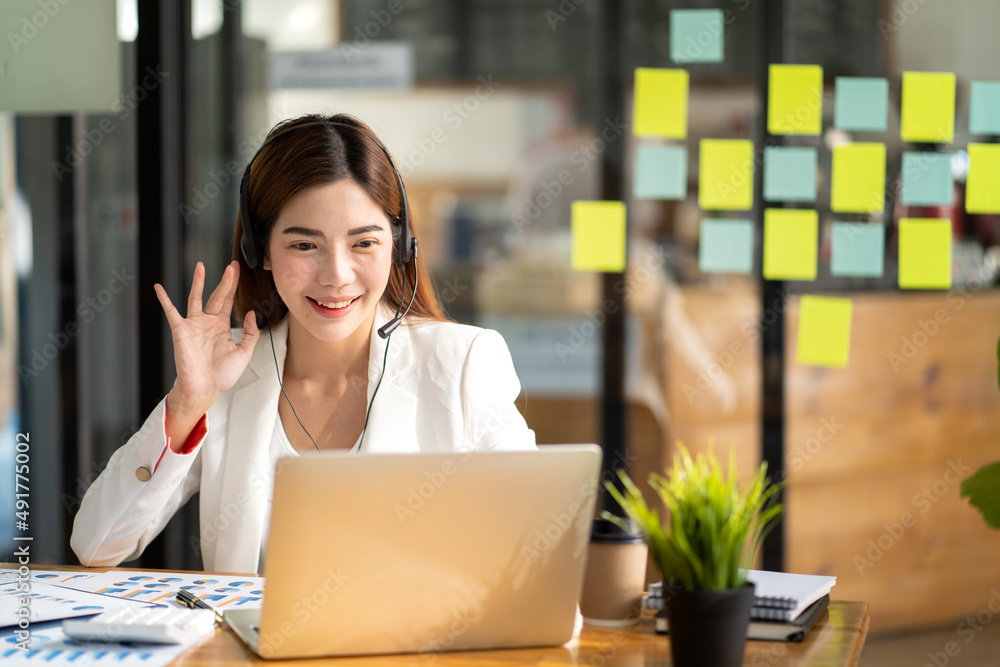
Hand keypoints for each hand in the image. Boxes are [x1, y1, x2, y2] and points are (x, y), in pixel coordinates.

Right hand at [154, 261, 258, 414]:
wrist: (204, 388)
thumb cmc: (222, 374)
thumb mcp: (244, 353)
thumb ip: (251, 333)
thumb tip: (251, 313)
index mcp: (222, 326)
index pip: (228, 301)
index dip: (233, 286)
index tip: (236, 270)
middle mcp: (208, 322)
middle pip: (217, 295)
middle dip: (224, 281)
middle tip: (231, 266)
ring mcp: (194, 325)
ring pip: (196, 298)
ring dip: (198, 282)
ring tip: (200, 266)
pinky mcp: (181, 330)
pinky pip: (171, 312)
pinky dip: (164, 299)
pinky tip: (159, 288)